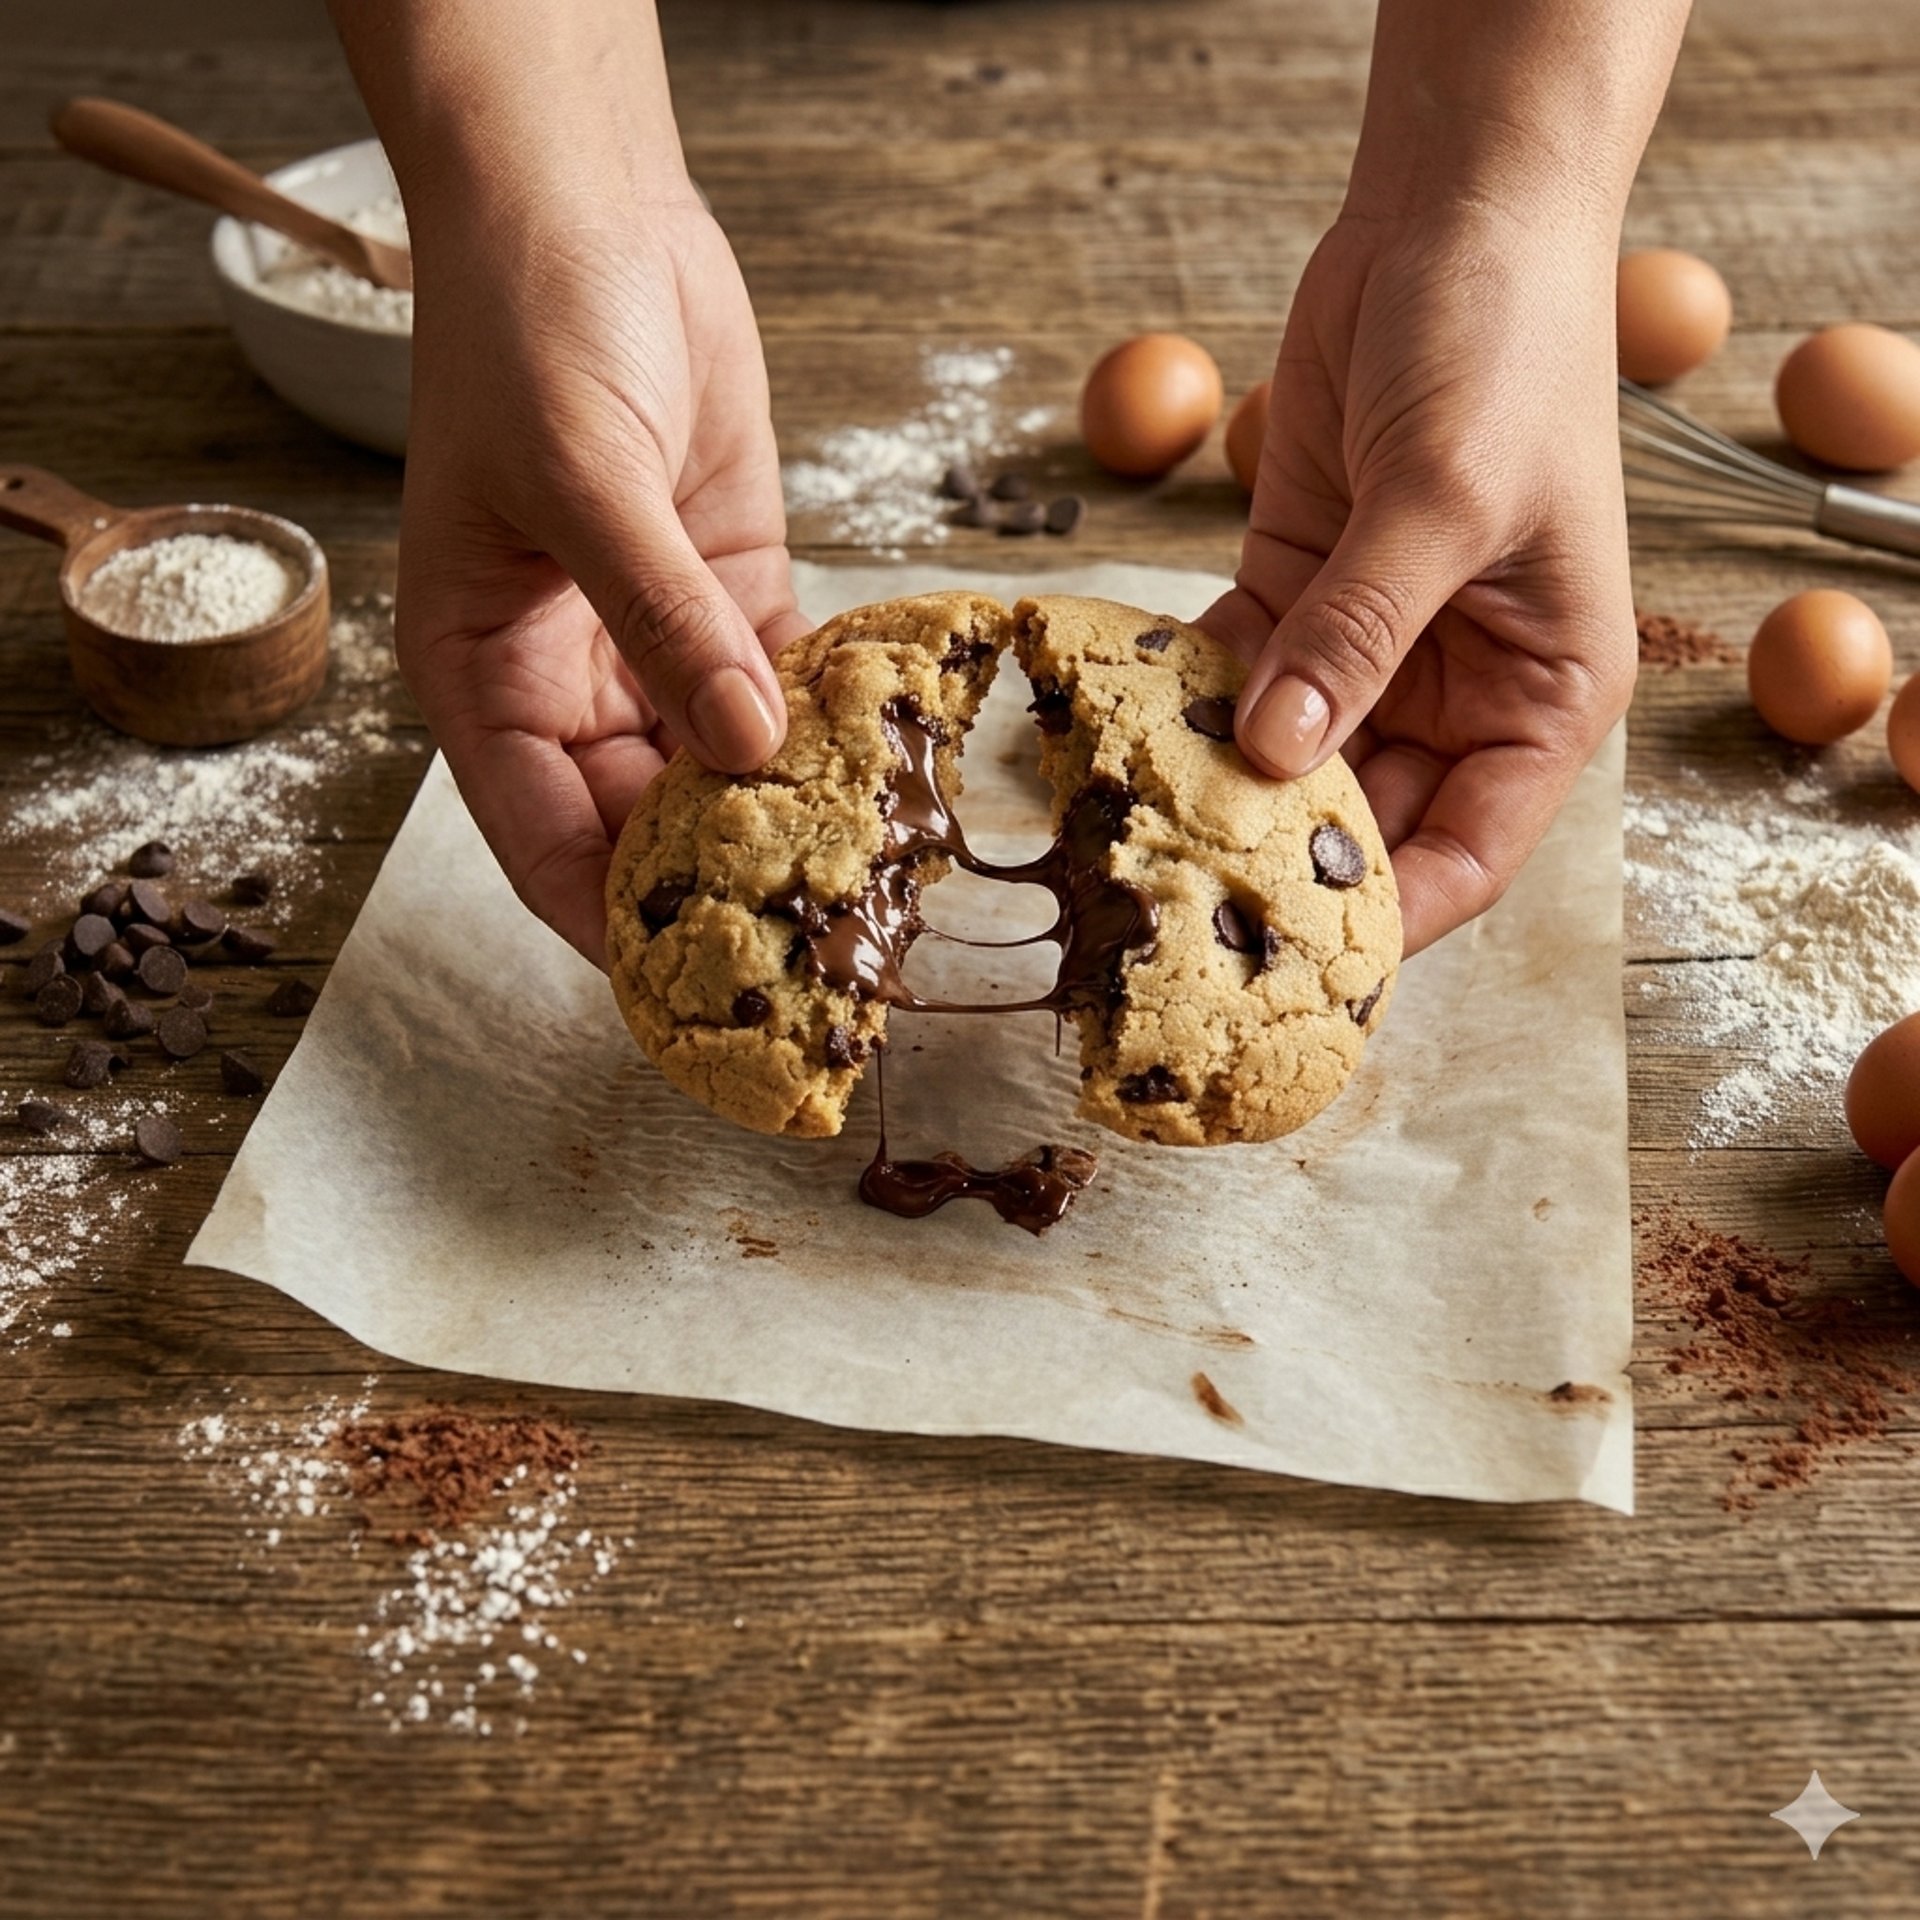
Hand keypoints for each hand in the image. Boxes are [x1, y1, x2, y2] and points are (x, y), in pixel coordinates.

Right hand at [396, 194, 806, 964]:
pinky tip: (887, 761)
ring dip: (789, 806)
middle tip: (823, 937)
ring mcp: (652, 642)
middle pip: (647, 820)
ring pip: (723, 762)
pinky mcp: (729, 593)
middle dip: (725, 875)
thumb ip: (663, 623)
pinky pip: (781, 684)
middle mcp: (565, 682)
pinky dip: (828, 720)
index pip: (545, 844)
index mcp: (481, 679)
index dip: (617, 922)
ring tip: (873, 868)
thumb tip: (746, 748)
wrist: (587, 208)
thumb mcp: (582, 481)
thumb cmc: (528, 333)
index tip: (703, 987)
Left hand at [1200, 207, 1635, 958]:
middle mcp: (1457, 689)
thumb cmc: (1505, 350)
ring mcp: (1370, 644)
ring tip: (1128, 832)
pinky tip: (1117, 726)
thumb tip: (1273, 752)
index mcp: (1542, 695)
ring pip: (1285, 755)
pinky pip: (1232, 672)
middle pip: (1360, 817)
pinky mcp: (1297, 589)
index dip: (1384, 914)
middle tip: (1173, 906)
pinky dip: (1180, 697)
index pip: (1464, 852)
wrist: (1451, 219)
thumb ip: (1358, 632)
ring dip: (1213, 786)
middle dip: (1275, 857)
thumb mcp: (1443, 500)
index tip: (1291, 959)